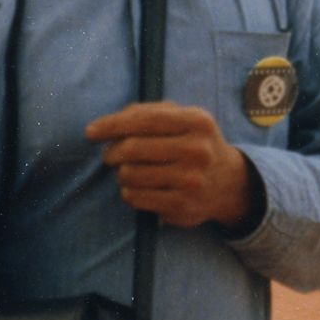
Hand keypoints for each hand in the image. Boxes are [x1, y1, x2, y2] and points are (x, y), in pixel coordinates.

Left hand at [86, 102, 256, 229]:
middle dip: (112, 151)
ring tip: (128, 170)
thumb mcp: (182, 119)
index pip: (144, 119)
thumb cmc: (193, 143)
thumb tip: (109, 125)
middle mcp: (197, 150)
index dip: (112, 124)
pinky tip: (139, 187)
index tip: (91, 132)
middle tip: (110, 155)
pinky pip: (134, 197)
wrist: (228, 183)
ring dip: (120, 172)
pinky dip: (128, 191)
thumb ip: (147, 113)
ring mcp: (191, 181)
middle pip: (132, 148)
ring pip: (129, 174)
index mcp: (197, 121)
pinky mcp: (182, 206)